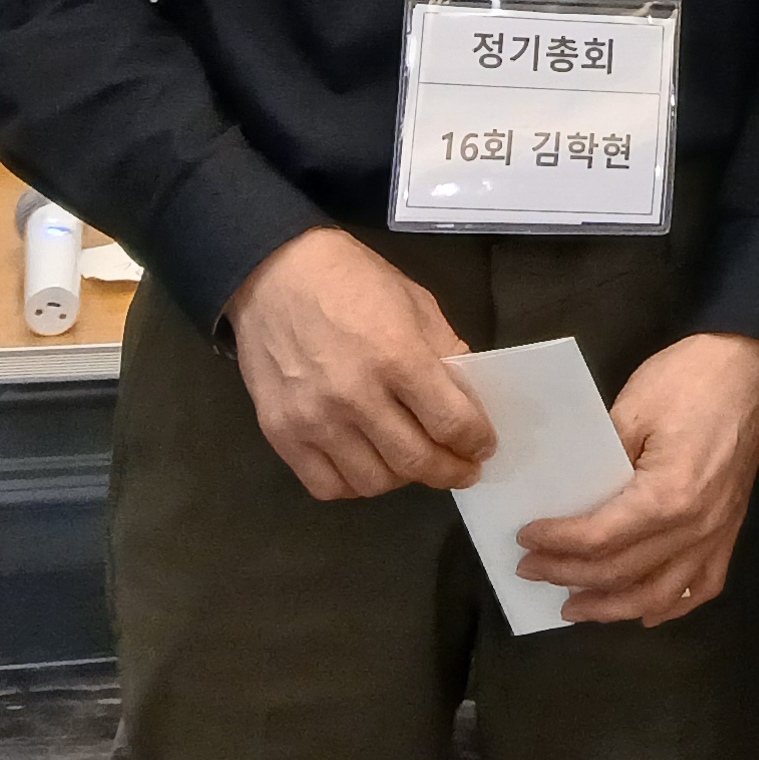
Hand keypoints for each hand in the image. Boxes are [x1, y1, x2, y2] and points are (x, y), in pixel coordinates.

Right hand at [222, 228, 493, 501]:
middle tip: (462, 468)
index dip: (476, 442)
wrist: (275, 273)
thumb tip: (466, 399)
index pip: (451, 422)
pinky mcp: (280, 434)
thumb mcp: (415, 302)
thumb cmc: (352, 280)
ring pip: (373, 482)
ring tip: (413, 462)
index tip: (483, 446)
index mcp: (397, 355)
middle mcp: (355, 396)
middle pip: (415, 461)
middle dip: (450, 471)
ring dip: (403, 479)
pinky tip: (368, 465)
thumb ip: (444, 352)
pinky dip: (354, 485)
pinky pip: (326, 485)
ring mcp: (314, 419)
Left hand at [516, 332, 758, 624]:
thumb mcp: (632, 408)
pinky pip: (702, 586)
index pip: (599, 538)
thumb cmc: (688, 379)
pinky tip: (644, 611)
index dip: (557, 542)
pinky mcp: (731, 528)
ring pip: (659, 595)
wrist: (749, 363)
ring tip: (574, 606)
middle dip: (568, 575)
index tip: (525, 538)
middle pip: (621, 571)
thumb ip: (601, 462)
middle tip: (530, 570)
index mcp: (668, 496)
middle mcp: (695, 526)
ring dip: (612, 607)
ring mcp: (718, 532)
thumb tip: (568, 498)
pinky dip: (672, 606)